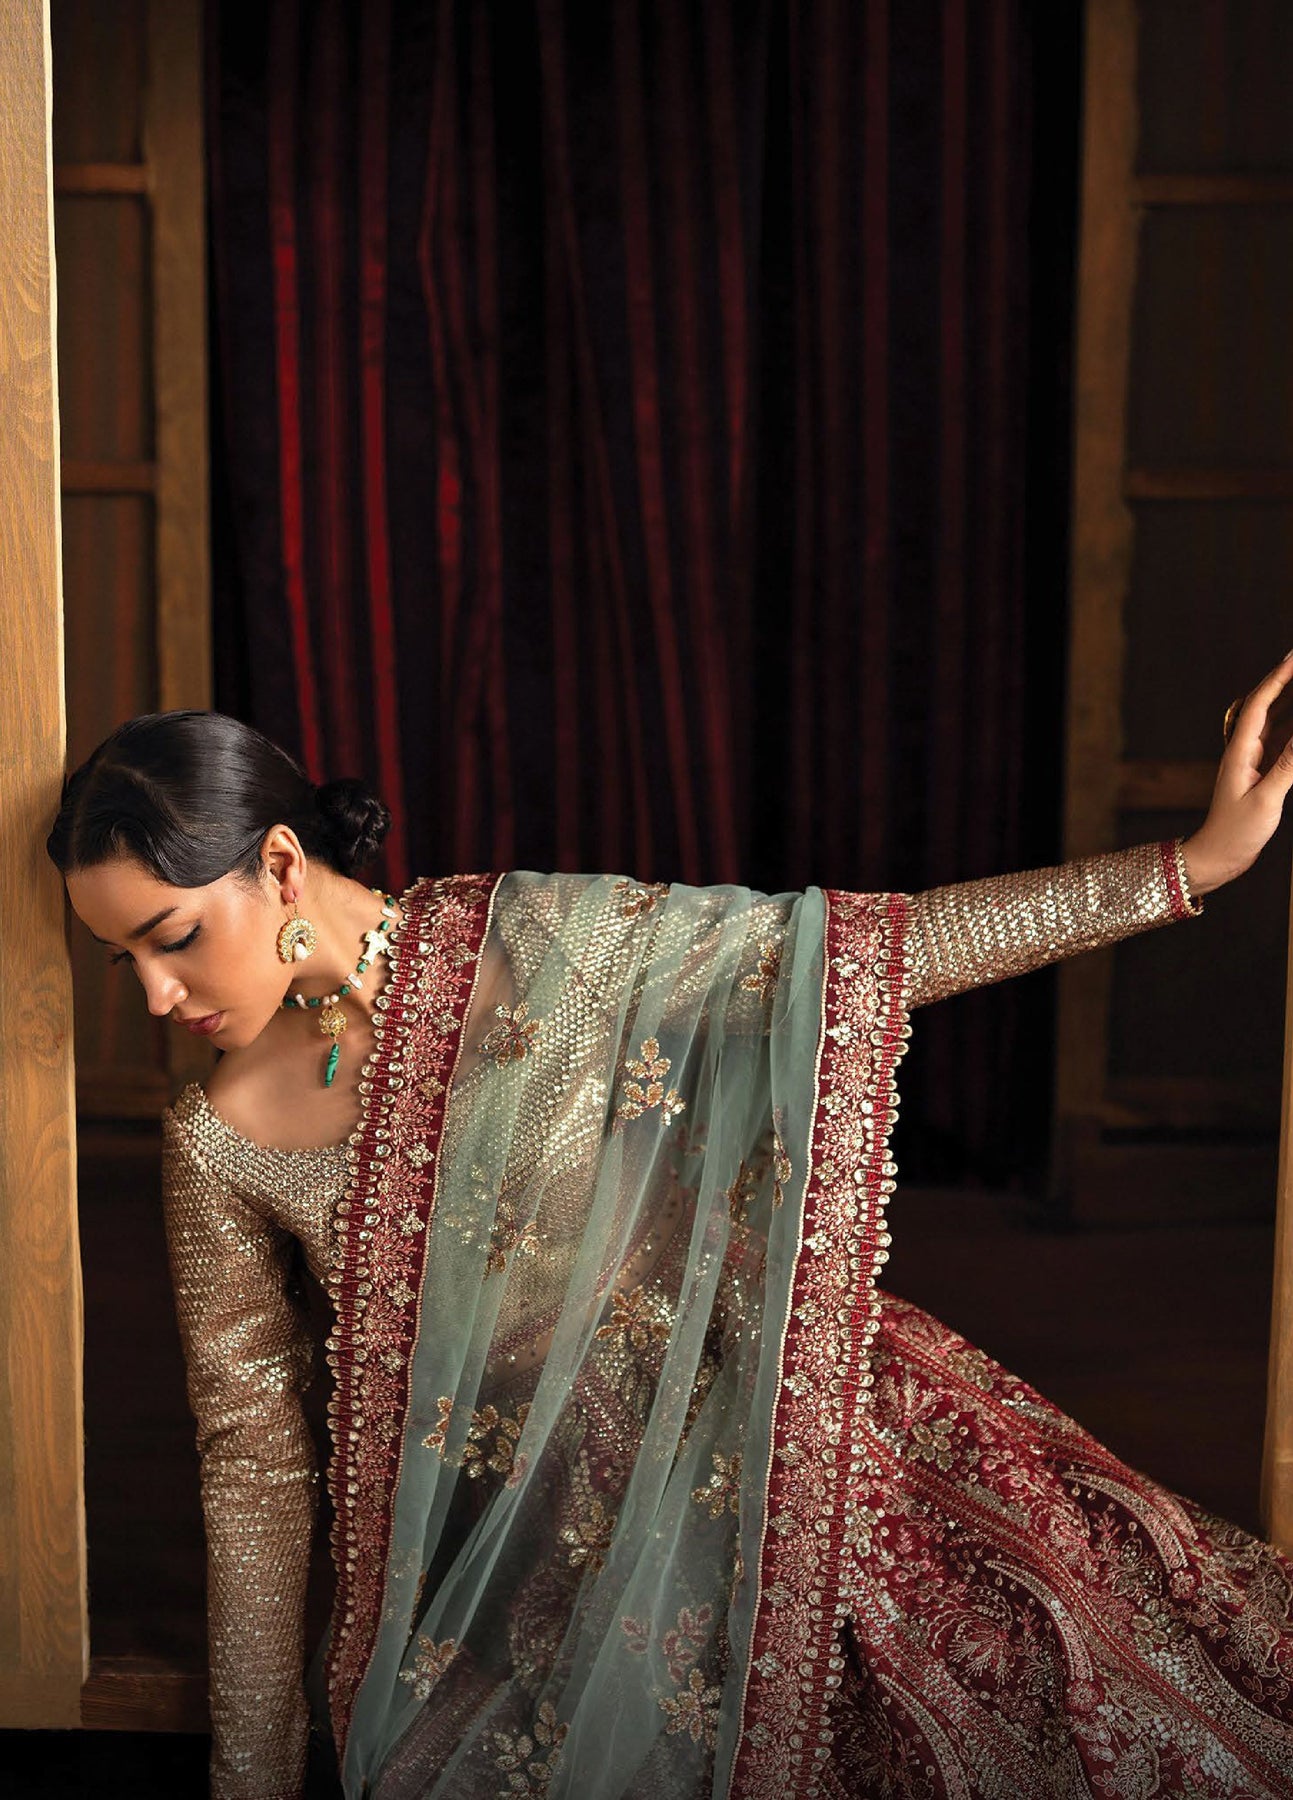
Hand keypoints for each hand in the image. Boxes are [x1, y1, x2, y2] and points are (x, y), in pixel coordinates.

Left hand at [1182, 651, 1292, 895]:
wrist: (1217, 856)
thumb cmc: (1235, 832)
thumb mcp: (1265, 800)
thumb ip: (1288, 767)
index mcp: (1240, 752)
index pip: (1259, 705)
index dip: (1277, 678)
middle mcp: (1245, 750)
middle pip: (1266, 706)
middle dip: (1285, 680)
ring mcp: (1252, 761)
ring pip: (1276, 722)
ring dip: (1292, 700)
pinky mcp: (1260, 773)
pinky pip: (1281, 742)